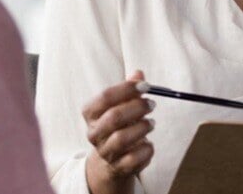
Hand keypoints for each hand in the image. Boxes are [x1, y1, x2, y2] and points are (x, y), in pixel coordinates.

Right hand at [82, 70, 155, 193]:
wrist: (112, 160)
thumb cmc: (118, 125)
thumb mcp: (120, 105)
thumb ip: (129, 89)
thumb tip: (139, 74)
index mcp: (90, 113)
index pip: (105, 97)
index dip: (126, 89)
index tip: (145, 85)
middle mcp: (93, 133)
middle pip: (113, 118)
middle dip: (136, 108)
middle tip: (152, 104)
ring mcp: (104, 152)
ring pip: (121, 139)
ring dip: (141, 128)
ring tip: (152, 123)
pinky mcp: (118, 167)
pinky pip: (133, 159)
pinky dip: (146, 149)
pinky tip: (149, 143)